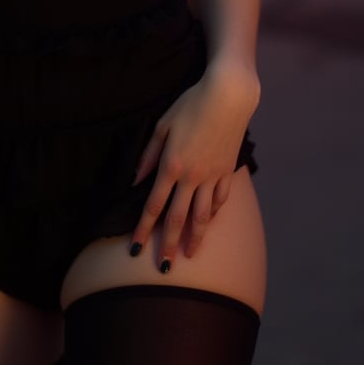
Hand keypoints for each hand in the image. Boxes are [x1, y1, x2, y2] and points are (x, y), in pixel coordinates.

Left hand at [130, 62, 258, 269]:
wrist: (228, 96)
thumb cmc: (191, 104)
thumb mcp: (162, 125)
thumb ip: (149, 155)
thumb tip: (136, 180)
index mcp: (171, 165)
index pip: (154, 205)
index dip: (143, 228)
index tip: (135, 248)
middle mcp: (192, 177)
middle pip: (178, 218)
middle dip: (168, 244)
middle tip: (164, 268)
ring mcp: (212, 176)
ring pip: (202, 215)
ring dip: (194, 238)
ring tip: (189, 254)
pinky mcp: (228, 171)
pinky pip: (220, 199)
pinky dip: (213, 213)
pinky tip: (209, 221)